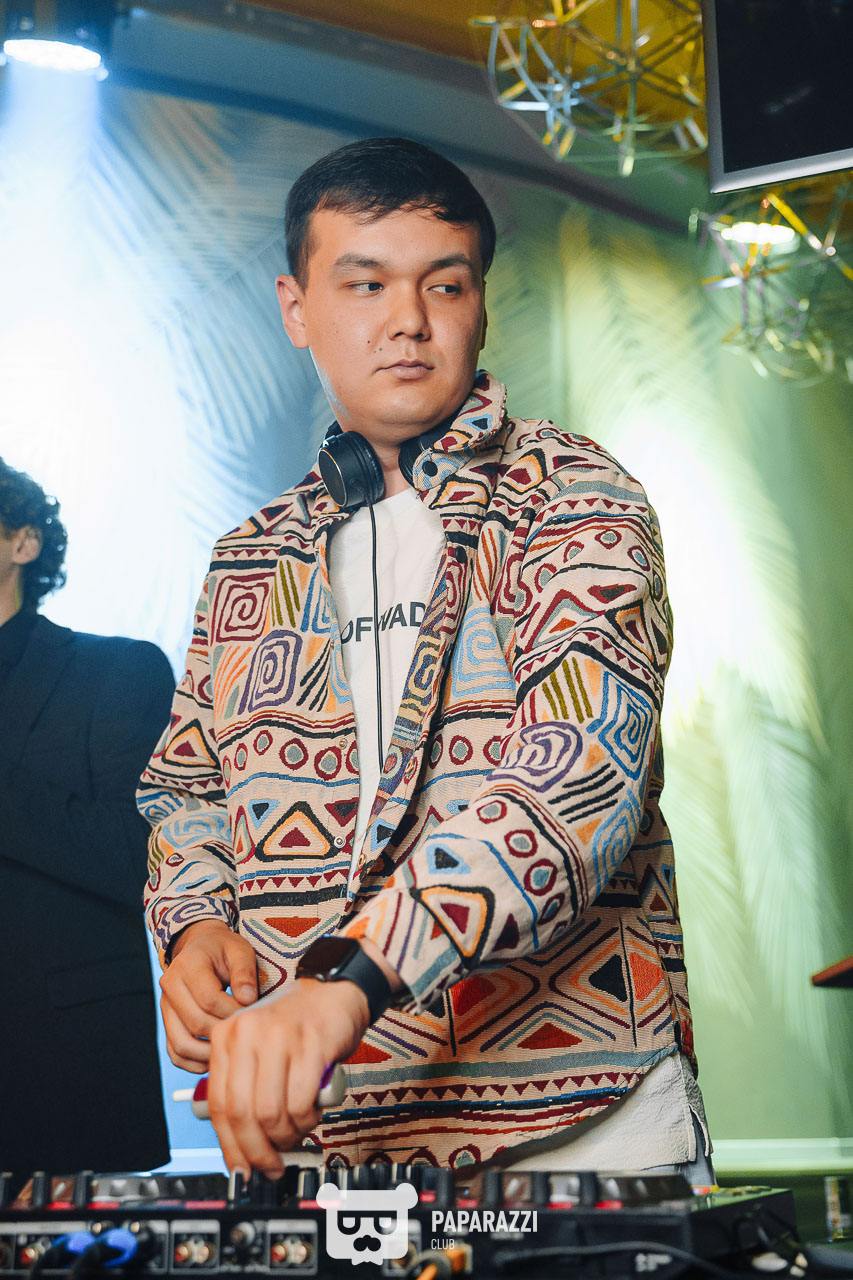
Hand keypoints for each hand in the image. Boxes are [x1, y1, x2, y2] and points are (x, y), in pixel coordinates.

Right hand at [160, 920, 257, 1071]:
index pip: (209, 999)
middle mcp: (170, 986)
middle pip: (196, 1023)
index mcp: (188, 965)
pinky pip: (176, 1052)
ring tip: (232, 1050)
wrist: (201, 947)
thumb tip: (248, 1000)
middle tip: (245, 1035)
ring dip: (208, 1054)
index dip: (232, 1012)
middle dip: (223, 1033)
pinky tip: (217, 1057)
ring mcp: (165, 1007)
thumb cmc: (224, 950)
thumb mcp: (239, 951)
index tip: (251, 1016)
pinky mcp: (168, 1023)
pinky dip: (195, 1062)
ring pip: (181, 1044)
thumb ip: (244, 973)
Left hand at [207, 977, 369, 1175]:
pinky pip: (300, 1102)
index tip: (242, 1169)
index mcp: (227, 1036)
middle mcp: (247, 1033)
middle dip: (258, 1151)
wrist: (334, 993)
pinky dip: (306, 1120)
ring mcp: (279, 1037)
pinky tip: (310, 1114)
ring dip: (286, 1136)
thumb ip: (243, 1088)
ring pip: (271, 1113)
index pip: (219, 1104)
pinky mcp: (310, 1044)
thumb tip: (240, 1146)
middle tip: (271, 1165)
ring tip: (296, 1132)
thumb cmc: (296, 1027)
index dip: (231, 1145)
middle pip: (241, 1113)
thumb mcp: (256, 1049)